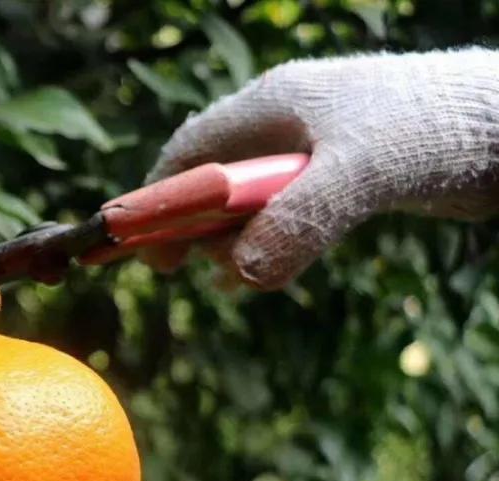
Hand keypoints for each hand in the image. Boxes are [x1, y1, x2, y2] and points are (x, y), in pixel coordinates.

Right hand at [146, 48, 498, 289]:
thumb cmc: (433, 126)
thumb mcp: (359, 171)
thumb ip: (298, 221)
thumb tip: (239, 277)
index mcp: (273, 105)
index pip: (190, 151)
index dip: (158, 199)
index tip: (145, 249)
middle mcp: (286, 128)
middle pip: (212, 182)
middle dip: (197, 230)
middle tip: (197, 272)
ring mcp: (313, 154)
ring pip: (249, 207)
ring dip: (237, 245)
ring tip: (241, 277)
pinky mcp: (341, 181)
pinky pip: (286, 218)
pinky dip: (272, 246)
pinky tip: (274, 268)